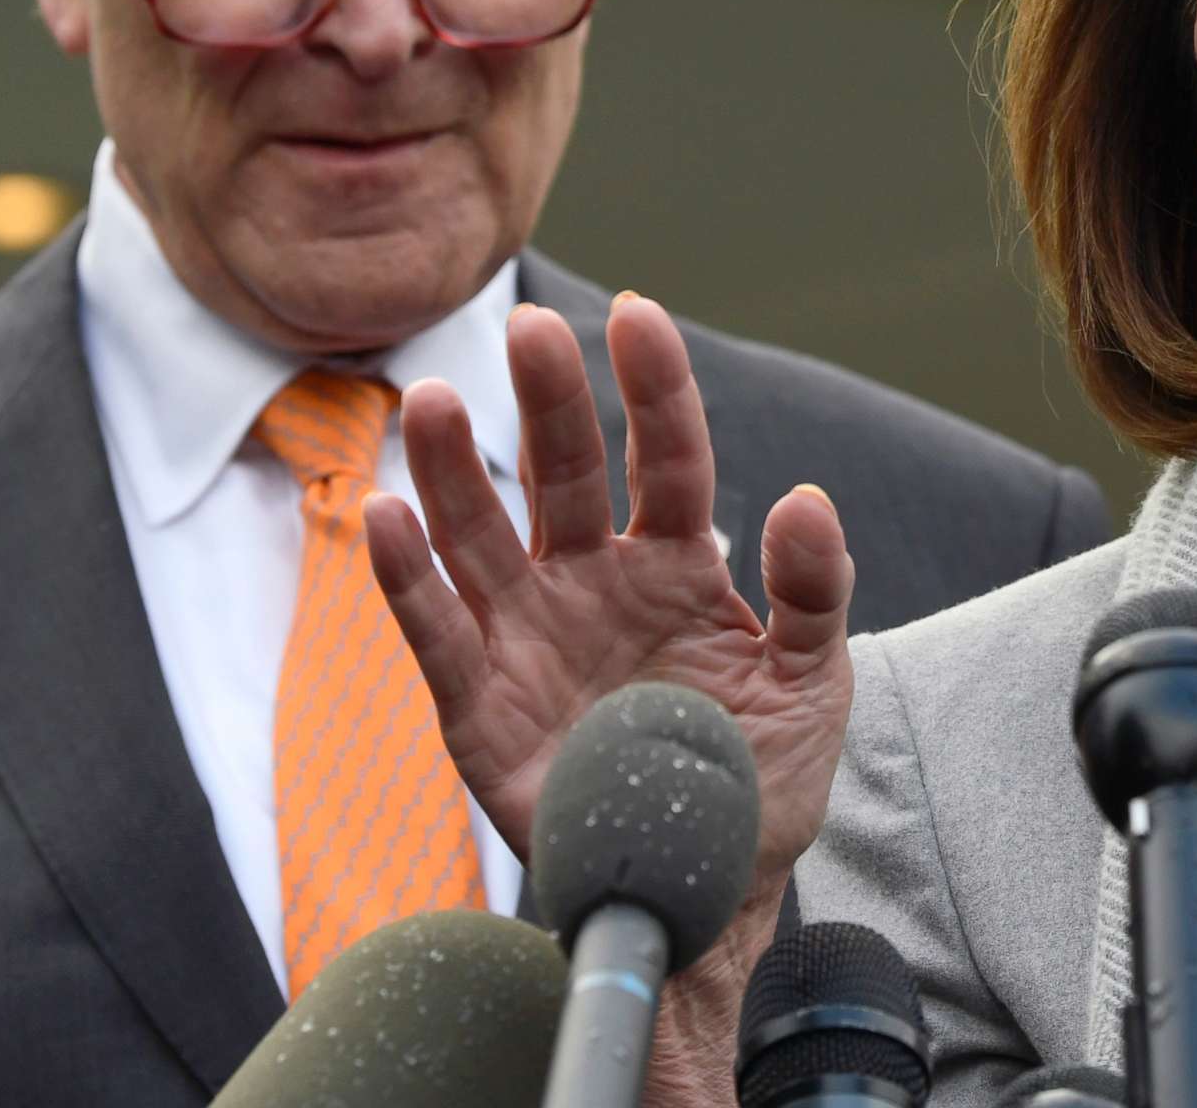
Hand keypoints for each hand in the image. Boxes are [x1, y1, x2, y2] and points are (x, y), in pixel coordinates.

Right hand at [365, 297, 852, 1059]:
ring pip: (483, 534)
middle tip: (528, 326)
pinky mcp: (479, 703)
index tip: (637, 314)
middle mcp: (594, 581)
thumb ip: (812, 590)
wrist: (704, 882)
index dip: (654, 387)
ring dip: (454, 469)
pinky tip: (384, 516)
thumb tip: (805, 497)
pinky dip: (406, 577)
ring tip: (434, 400)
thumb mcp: (812, 678)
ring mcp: (530, 634)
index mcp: (679, 564)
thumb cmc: (757, 769)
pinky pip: (436, 631)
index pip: (666, 457)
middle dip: (548, 401)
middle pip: (565, 474)